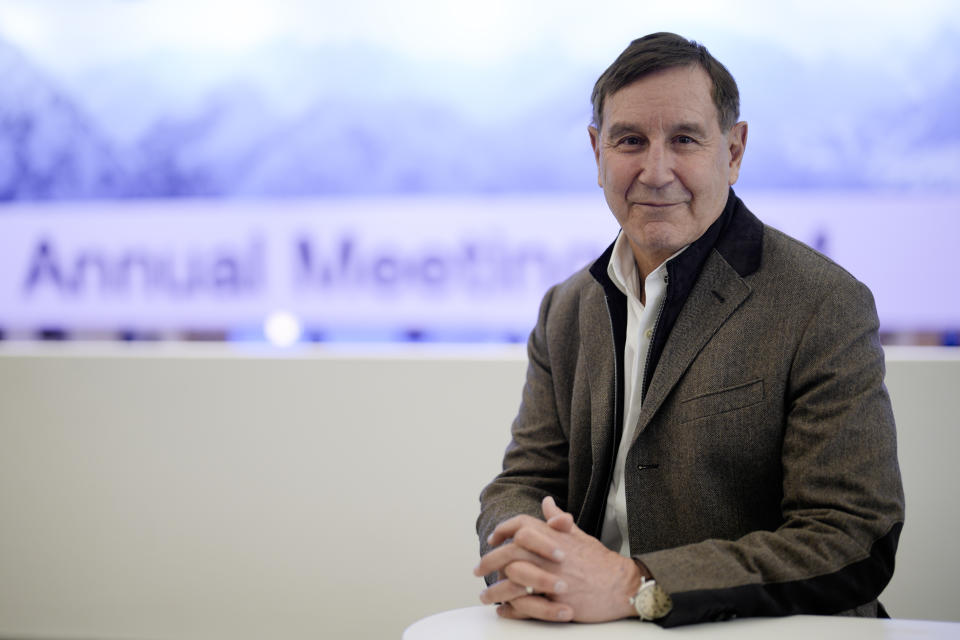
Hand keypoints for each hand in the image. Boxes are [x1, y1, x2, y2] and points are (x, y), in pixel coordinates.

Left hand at [474, 496, 642, 622]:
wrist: (623, 585)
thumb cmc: (600, 562)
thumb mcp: (579, 535)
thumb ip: (558, 520)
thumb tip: (546, 503)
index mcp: (554, 537)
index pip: (521, 526)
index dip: (503, 530)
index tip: (493, 539)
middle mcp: (549, 555)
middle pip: (510, 552)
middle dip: (489, 560)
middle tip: (477, 569)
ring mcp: (551, 578)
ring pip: (513, 581)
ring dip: (495, 590)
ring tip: (485, 595)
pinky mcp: (555, 601)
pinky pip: (525, 606)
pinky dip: (511, 609)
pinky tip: (503, 610)